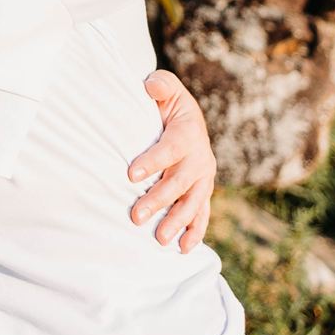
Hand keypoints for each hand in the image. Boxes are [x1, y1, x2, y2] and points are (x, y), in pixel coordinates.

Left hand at [127, 70, 218, 253]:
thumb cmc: (167, 103)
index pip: (170, 149)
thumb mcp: (165, 88)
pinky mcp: (202, 192)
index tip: (130, 175)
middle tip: (136, 216)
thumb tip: (150, 85)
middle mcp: (201, 158)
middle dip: (158, 200)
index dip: (152, 161)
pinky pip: (201, 214)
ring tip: (159, 239)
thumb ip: (159, 85)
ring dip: (177, 222)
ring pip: (192, 203)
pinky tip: (184, 249)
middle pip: (180, 182)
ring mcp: (203, 178)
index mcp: (189, 132)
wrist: (186, 118)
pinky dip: (196, 232)